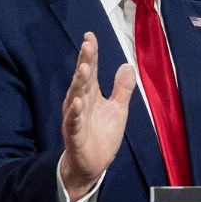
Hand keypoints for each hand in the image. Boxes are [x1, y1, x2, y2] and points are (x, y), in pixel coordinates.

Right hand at [60, 32, 136, 201]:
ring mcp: (76, 118)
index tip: (90, 36)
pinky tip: (77, 102)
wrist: (93, 165)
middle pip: (82, 79)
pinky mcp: (75, 134)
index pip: (90, 70)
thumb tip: (127, 65)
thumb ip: (122, 88)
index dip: (90, 54)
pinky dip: (74, 112)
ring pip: (76, 97)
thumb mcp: (118, 109)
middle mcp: (80, 102)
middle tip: (87, 45)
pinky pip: (73, 121)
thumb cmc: (102, 136)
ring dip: (79, 83)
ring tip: (83, 68)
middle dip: (84, 62)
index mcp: (90, 95)